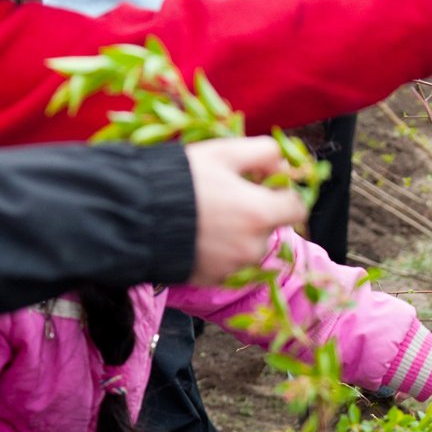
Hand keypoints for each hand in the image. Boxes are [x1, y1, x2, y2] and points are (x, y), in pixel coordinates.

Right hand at [185, 138, 308, 286]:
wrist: (134, 215)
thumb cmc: (180, 179)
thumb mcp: (223, 152)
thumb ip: (264, 152)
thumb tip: (285, 164)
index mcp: (260, 214)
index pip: (298, 208)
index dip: (285, 192)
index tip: (266, 184)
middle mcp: (253, 247)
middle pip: (270, 227)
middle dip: (256, 211)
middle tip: (226, 195)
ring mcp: (234, 267)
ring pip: (249, 246)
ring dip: (237, 231)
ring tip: (205, 214)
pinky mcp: (214, 280)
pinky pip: (228, 263)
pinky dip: (219, 250)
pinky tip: (196, 233)